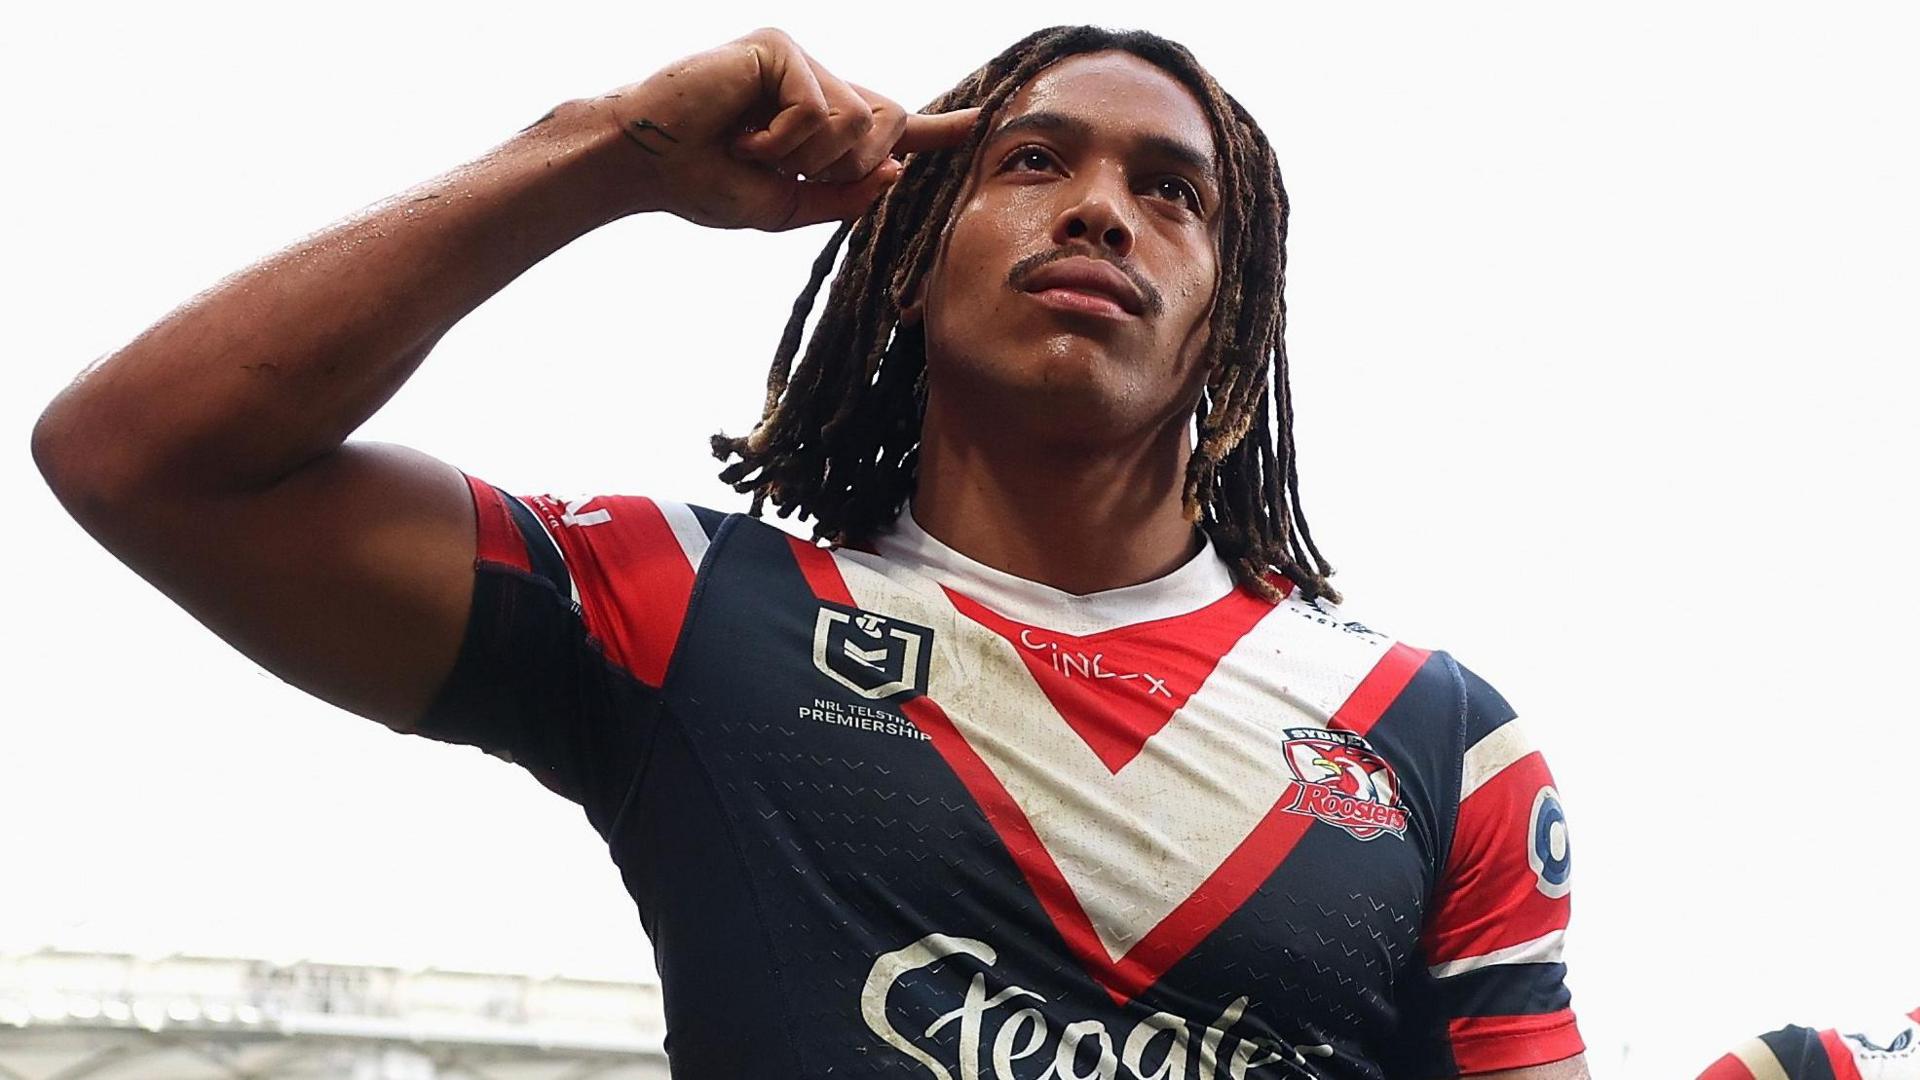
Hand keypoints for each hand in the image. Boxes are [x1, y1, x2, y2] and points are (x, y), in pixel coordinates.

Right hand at [593, 28, 978, 230]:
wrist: (645, 166)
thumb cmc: (703, 182)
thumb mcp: (785, 205)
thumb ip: (842, 193)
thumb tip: (894, 172)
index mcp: (819, 122)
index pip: (890, 125)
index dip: (936, 128)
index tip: (978, 124)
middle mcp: (816, 83)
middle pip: (886, 124)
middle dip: (845, 164)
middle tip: (780, 167)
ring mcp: (799, 61)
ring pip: (858, 121)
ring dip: (807, 156)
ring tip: (753, 150)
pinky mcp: (779, 49)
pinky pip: (820, 109)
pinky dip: (783, 141)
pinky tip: (743, 136)